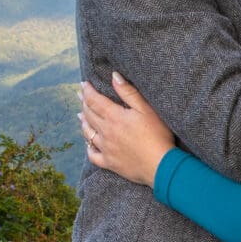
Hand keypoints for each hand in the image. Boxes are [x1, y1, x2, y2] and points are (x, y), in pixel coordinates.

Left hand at [79, 73, 176, 187]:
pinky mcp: (109, 163)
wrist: (160, 165)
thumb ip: (128, 92)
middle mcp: (105, 132)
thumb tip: (114, 76)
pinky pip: (92, 155)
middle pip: (89, 114)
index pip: (94, 100)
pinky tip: (88, 144)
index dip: (87, 91)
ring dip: (83, 122)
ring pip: (87, 133)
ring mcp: (106, 148)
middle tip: (80, 96)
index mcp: (114, 117)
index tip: (83, 84)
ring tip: (80, 115)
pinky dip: (88, 148)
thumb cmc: (157, 136)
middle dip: (84, 103)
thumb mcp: (146, 109)